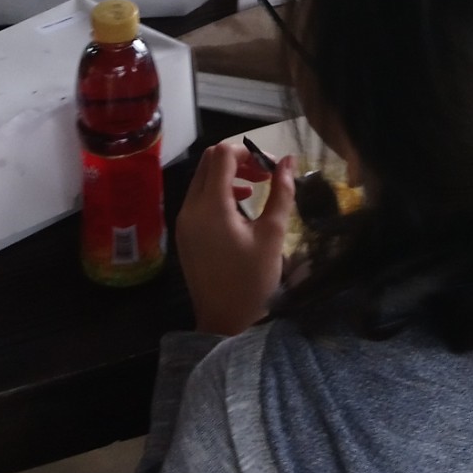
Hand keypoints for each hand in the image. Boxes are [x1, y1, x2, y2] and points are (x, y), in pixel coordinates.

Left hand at [175, 140, 296, 336]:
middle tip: (266, 173)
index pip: (222, 155)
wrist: (224, 322)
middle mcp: (190, 208)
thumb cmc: (252, 281)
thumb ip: (281, 194)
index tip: (272, 166)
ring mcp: (184, 221)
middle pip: (208, 162)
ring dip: (229, 175)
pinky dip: (218, 192)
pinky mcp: (185, 234)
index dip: (249, 151)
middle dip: (239, 159)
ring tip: (258, 187)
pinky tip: (241, 205)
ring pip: (202, 179)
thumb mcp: (273, 235)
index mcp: (210, 206)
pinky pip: (198, 198)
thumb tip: (289, 162)